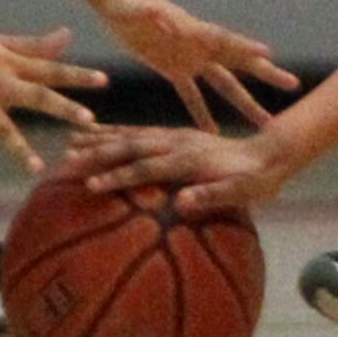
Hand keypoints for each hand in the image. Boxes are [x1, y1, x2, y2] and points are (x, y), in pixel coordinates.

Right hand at [0, 26, 107, 187]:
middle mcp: (0, 85)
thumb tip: (68, 35)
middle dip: (63, 109)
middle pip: (36, 97)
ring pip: (3, 130)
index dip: (78, 75)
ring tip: (37, 167)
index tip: (104, 81)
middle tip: (89, 120)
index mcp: (12, 65)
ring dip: (19, 149)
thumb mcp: (1, 43)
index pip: (51, 70)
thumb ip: (36, 45)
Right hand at [64, 124, 291, 215]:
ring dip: (101, 139)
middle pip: (131, 145)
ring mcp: (176, 136)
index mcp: (189, 159)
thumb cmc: (255, 180)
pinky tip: (100, 134)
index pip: (147, 168)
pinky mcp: (176, 135)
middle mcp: (178, 143)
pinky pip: (141, 132)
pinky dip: (117, 132)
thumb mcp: (241, 192)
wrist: (271, 152)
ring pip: (132, 135)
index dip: (119, 177)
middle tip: (66, 162)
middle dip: (98, 154)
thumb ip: (212, 196)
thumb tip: (181, 204)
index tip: (92, 187)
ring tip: (71, 142)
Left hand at [96, 0, 300, 130]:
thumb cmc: (127, 1)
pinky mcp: (173, 69)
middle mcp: (199, 45)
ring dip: (242, 103)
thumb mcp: (137, 8)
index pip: (227, 39)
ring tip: (264, 122)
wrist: (117, 1)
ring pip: (222, 85)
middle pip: (239, 63)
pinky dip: (201, 114)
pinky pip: (191, 96)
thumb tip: (161, 15)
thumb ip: (150, 14)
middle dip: (265, 75)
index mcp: (194, 30)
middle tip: (293, 85)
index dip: (247, 47)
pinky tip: (213, 133)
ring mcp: (190, 58)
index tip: (271, 55)